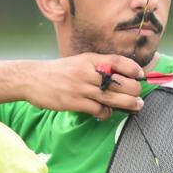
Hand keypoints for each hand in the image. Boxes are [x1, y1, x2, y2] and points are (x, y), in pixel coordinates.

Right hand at [25, 55, 144, 119]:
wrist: (32, 79)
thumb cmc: (57, 71)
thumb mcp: (78, 62)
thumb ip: (96, 66)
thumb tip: (118, 75)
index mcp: (89, 59)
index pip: (117, 61)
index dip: (132, 68)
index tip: (140, 75)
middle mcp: (87, 72)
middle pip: (119, 82)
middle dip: (134, 90)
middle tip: (139, 96)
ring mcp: (81, 87)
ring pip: (112, 97)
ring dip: (127, 103)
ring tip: (136, 106)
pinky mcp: (75, 102)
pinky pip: (98, 109)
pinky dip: (106, 113)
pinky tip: (107, 113)